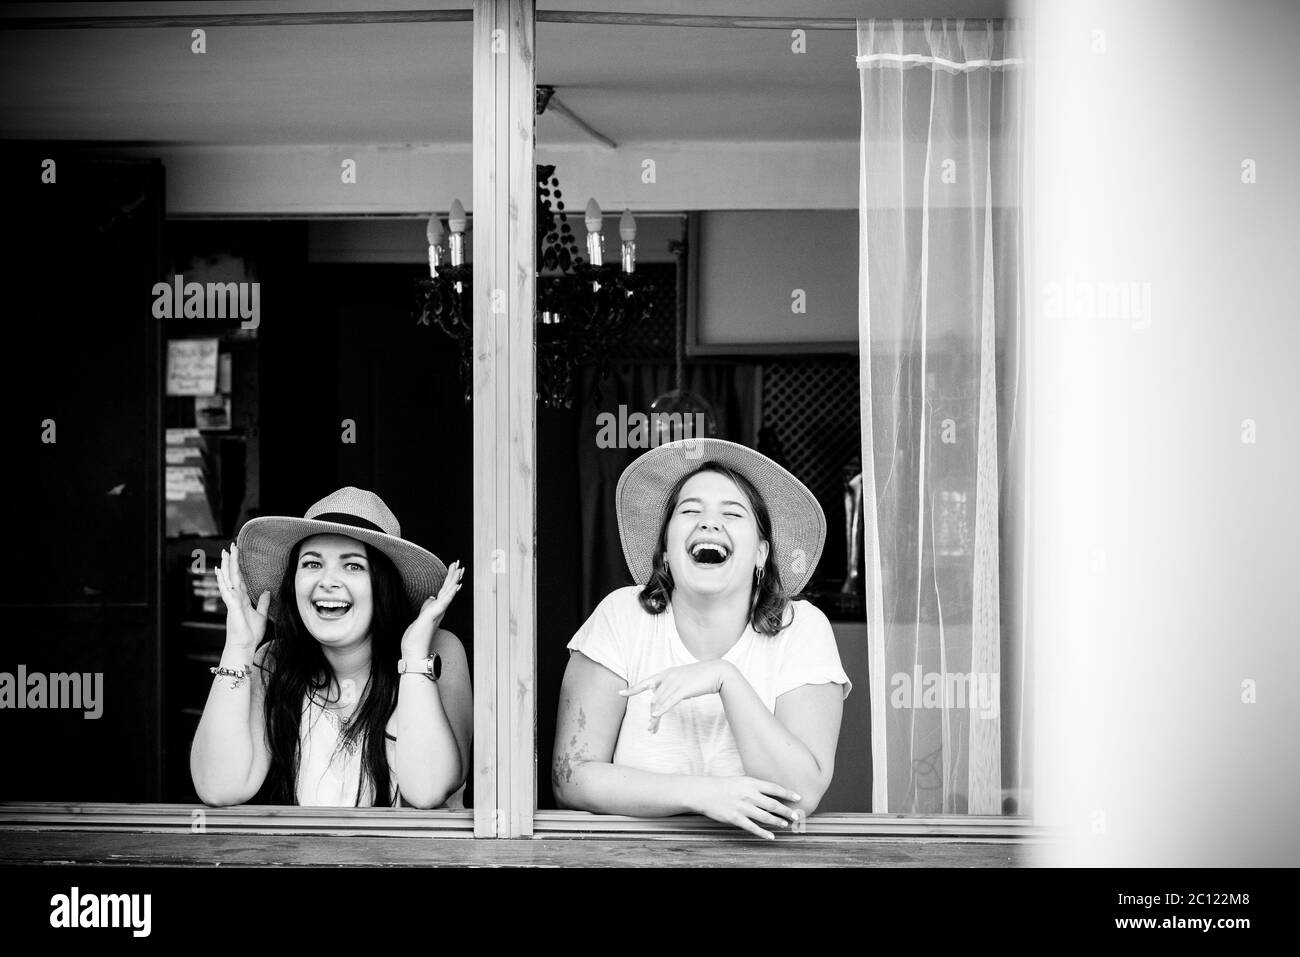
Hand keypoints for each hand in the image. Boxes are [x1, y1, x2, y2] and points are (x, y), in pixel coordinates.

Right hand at [215, 543, 269, 649]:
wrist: (244, 645)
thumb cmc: (251, 633)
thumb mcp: (261, 614)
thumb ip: (263, 602)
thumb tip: (267, 591)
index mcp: (242, 598)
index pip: (240, 578)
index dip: (239, 566)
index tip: (237, 555)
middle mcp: (235, 597)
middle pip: (233, 575)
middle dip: (232, 561)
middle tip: (230, 546)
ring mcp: (232, 601)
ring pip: (228, 579)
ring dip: (226, 566)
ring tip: (224, 553)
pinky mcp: (231, 605)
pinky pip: (226, 590)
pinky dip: (222, 580)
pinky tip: (219, 571)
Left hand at [401, 561, 463, 657]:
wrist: (415, 655)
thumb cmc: (416, 640)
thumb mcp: (420, 619)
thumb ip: (426, 608)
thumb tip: (430, 597)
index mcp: (436, 610)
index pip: (444, 591)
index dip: (449, 580)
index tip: (455, 569)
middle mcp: (438, 611)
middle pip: (447, 589)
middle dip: (453, 576)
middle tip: (460, 564)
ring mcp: (436, 613)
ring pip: (447, 593)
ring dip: (454, 580)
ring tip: (460, 570)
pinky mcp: (432, 616)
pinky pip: (443, 602)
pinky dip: (450, 593)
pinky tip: (455, 585)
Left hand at [619, 660, 734, 732]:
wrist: (718, 672)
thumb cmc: (702, 677)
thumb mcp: (683, 679)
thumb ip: (672, 686)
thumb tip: (664, 697)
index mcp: (667, 673)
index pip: (646, 682)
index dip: (633, 689)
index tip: (620, 694)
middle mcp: (668, 677)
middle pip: (653, 699)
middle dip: (650, 715)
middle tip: (650, 728)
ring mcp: (676, 682)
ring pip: (660, 702)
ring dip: (655, 717)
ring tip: (652, 729)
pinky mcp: (684, 689)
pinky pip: (670, 701)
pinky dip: (662, 709)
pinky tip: (655, 716)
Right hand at [690, 775, 802, 840]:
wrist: (704, 792)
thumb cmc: (723, 785)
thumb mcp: (741, 781)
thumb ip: (755, 787)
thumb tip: (772, 793)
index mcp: (751, 783)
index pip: (774, 788)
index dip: (787, 793)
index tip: (798, 798)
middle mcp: (749, 794)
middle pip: (773, 804)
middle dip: (786, 811)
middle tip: (795, 816)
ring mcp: (742, 807)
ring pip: (765, 817)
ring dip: (777, 821)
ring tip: (785, 824)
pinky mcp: (736, 819)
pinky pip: (753, 828)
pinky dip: (763, 832)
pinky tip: (771, 836)